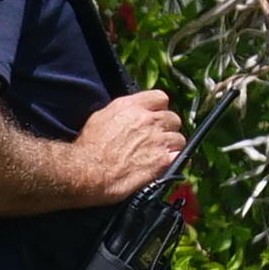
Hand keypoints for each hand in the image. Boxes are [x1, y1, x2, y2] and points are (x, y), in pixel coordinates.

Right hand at [72, 89, 185, 203]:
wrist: (88, 172)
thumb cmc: (88, 148)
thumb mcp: (100, 118)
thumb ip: (121, 112)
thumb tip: (129, 115)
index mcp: (131, 106)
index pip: (160, 98)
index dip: (159, 109)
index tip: (155, 116)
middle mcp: (148, 120)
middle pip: (173, 118)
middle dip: (167, 128)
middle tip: (157, 139)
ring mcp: (157, 140)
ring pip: (179, 138)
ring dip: (171, 146)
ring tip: (160, 154)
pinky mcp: (163, 160)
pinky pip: (180, 156)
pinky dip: (174, 160)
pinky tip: (164, 165)